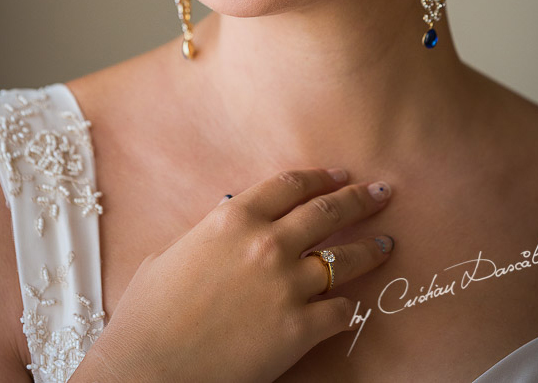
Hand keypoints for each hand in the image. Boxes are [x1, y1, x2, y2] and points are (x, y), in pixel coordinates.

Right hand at [75, 168, 393, 382]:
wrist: (154, 363)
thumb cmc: (151, 310)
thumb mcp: (173, 252)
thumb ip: (208, 234)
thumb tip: (226, 223)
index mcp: (232, 218)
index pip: (289, 185)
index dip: (320, 177)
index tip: (340, 174)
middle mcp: (265, 243)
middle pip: (326, 212)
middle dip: (358, 200)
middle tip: (381, 194)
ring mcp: (287, 285)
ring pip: (344, 259)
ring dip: (370, 249)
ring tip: (386, 244)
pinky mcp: (300, 328)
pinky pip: (341, 311)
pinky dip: (347, 308)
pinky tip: (350, 306)